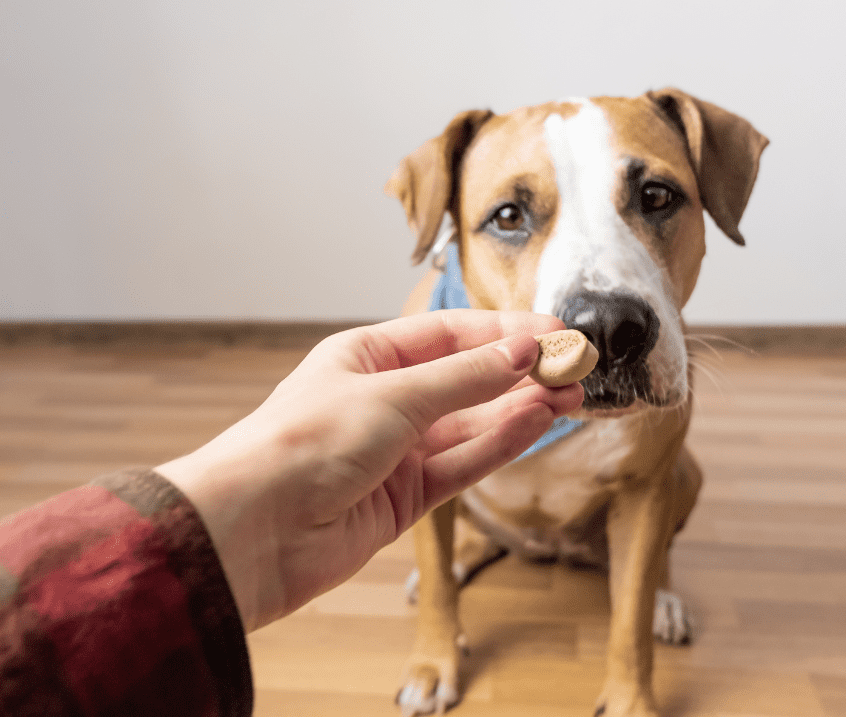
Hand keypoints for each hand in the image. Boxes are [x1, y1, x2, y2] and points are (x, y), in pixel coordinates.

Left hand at [155, 310, 582, 631]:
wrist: (251, 533)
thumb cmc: (299, 445)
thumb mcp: (391, 396)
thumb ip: (463, 378)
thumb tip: (522, 351)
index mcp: (366, 357)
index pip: (449, 334)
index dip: (504, 332)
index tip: (554, 332)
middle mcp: (383, 400)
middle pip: (466, 380)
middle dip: (520, 372)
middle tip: (573, 367)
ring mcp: (395, 451)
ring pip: (471, 423)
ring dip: (520, 408)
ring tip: (569, 394)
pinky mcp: (404, 497)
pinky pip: (463, 463)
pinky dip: (500, 443)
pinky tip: (535, 422)